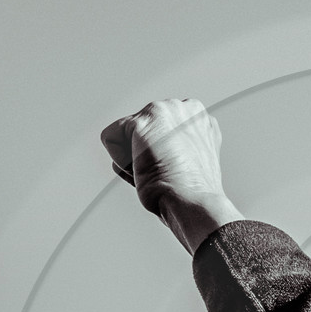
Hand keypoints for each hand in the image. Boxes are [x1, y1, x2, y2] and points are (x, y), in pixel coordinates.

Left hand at [100, 98, 243, 255]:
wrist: (193, 203)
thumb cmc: (193, 194)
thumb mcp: (190, 163)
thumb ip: (173, 146)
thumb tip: (140, 150)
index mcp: (199, 119)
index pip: (160, 130)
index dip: (159, 154)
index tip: (175, 171)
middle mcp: (185, 108)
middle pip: (141, 129)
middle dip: (144, 152)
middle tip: (164, 173)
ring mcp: (164, 111)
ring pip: (125, 133)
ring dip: (132, 157)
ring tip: (155, 171)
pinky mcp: (142, 121)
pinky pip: (111, 138)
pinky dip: (119, 160)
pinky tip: (142, 169)